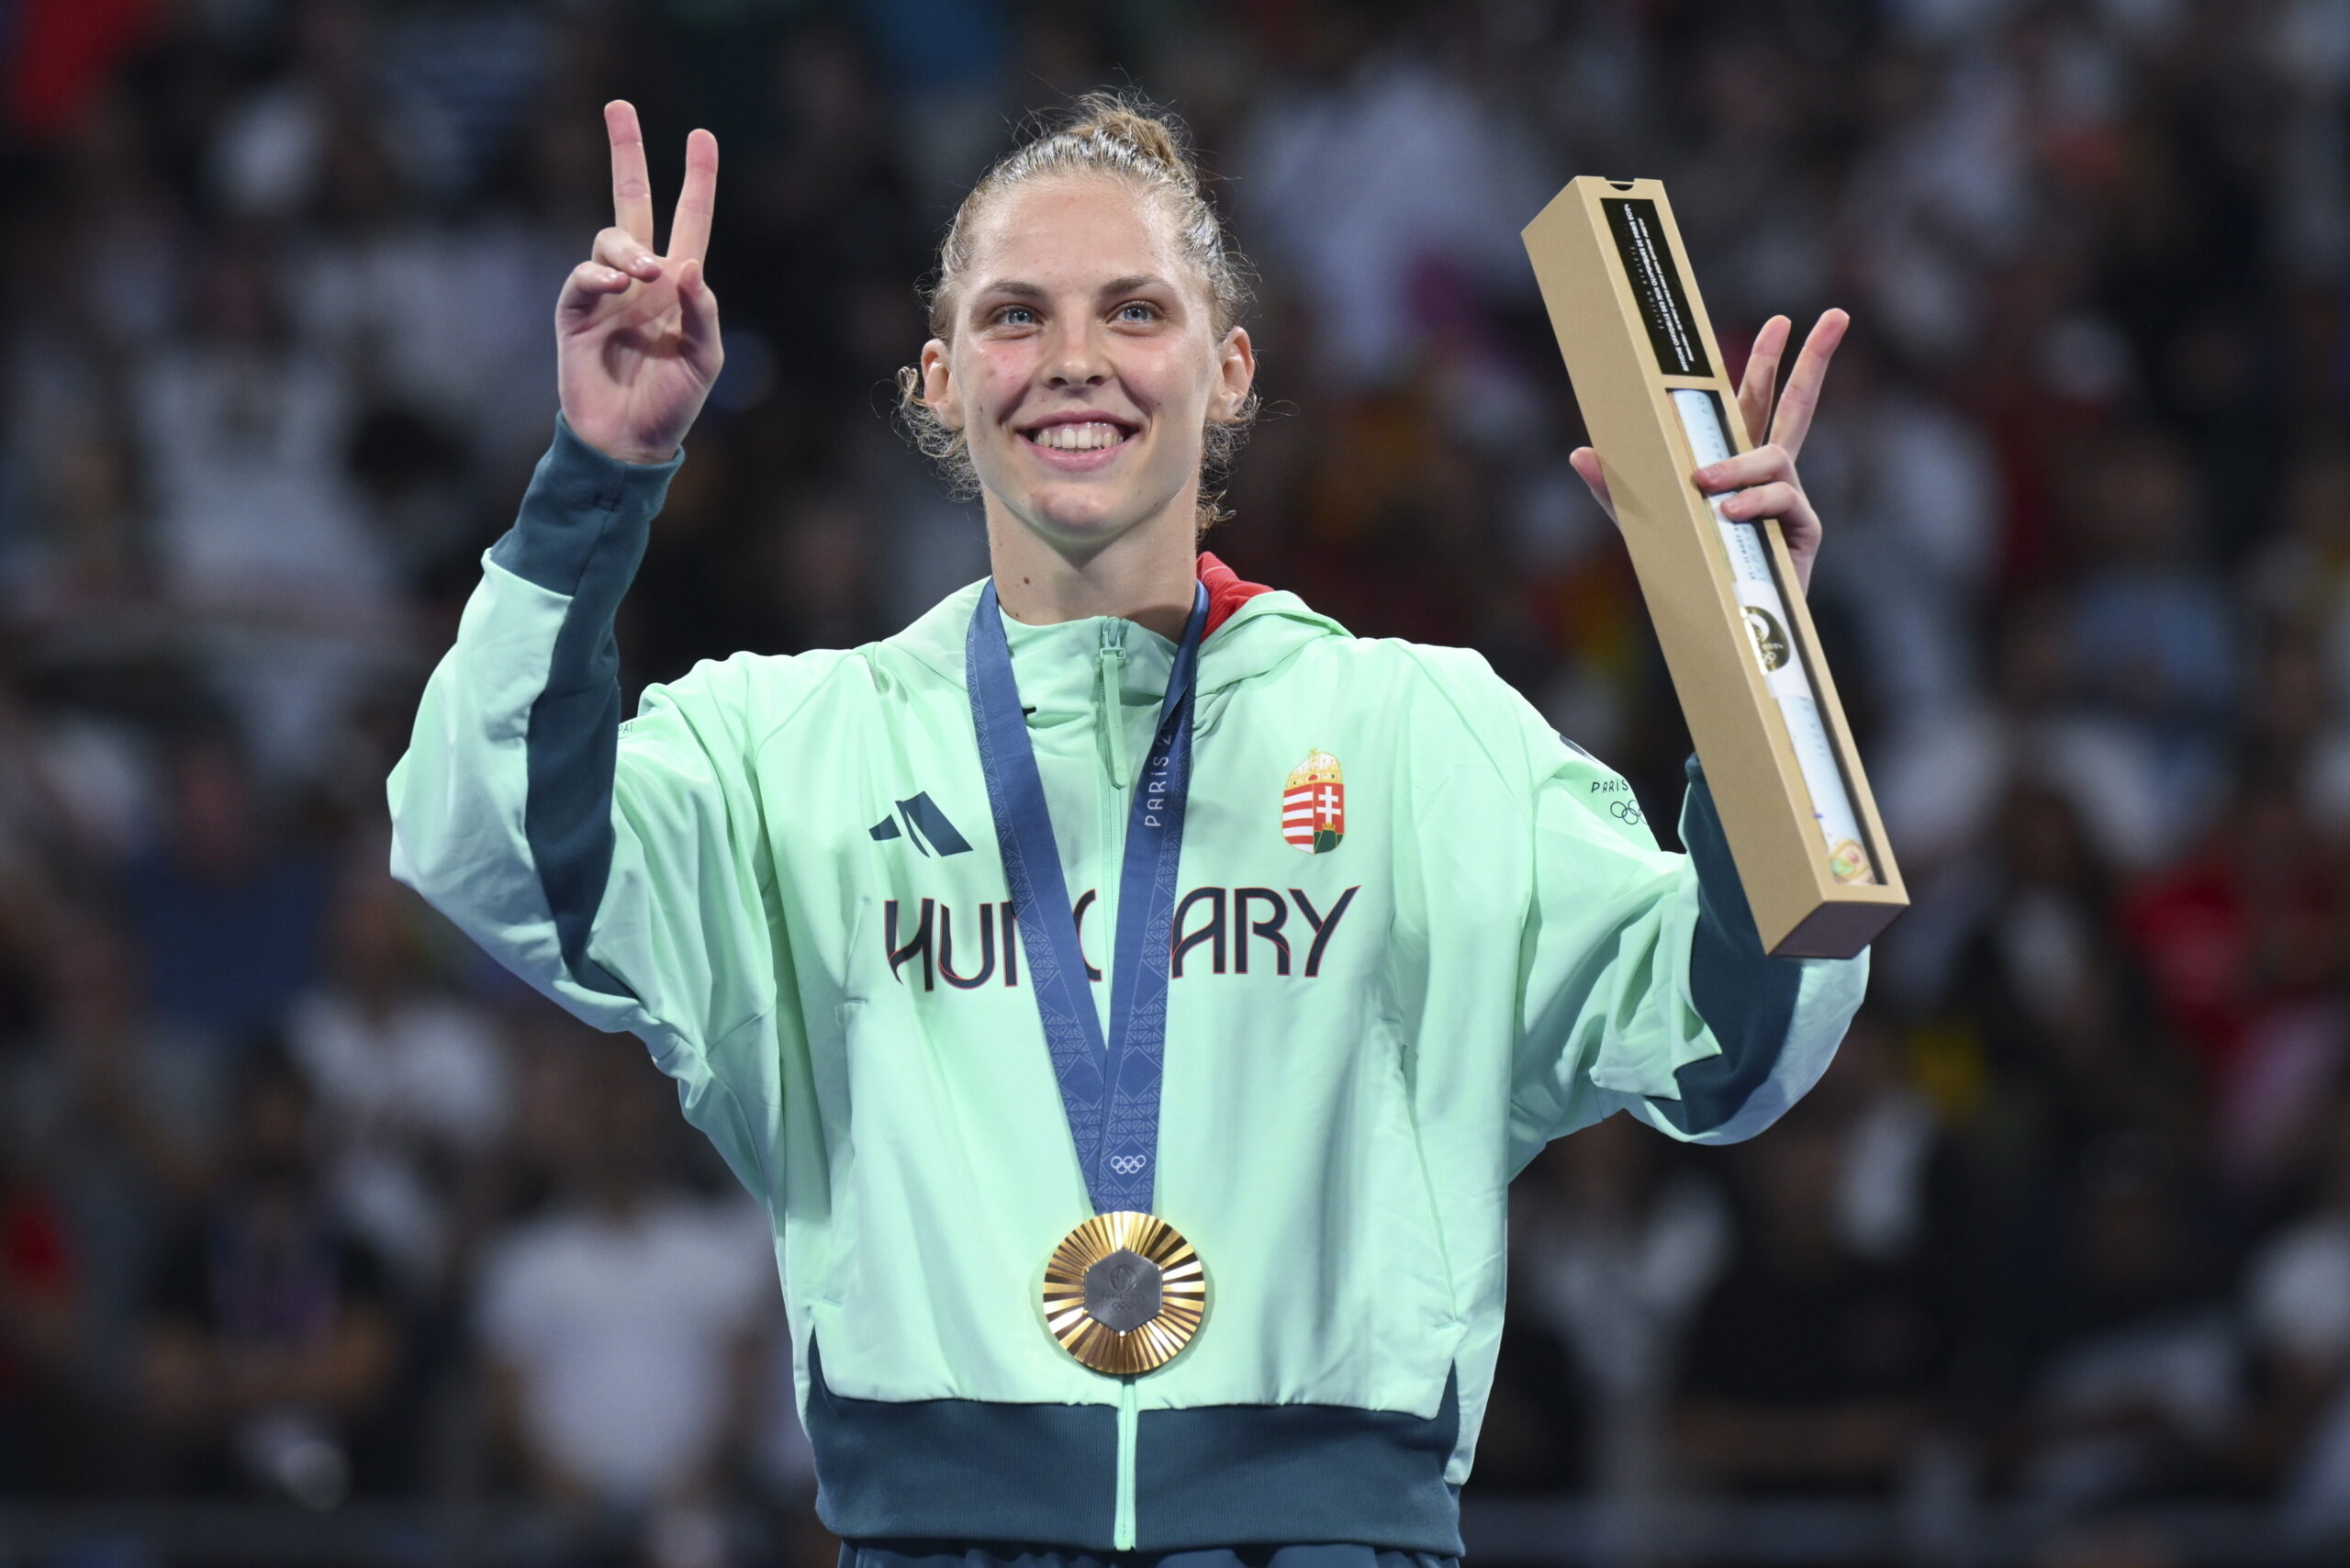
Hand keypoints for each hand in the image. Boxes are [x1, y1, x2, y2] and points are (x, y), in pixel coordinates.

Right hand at [557, 102, 722, 464]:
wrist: (627, 443)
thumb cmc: (672, 404)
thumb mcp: (704, 360)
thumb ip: (702, 311)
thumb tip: (686, 262)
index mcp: (679, 286)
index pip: (689, 220)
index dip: (697, 180)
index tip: (702, 135)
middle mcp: (641, 280)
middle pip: (633, 201)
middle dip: (627, 153)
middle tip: (619, 105)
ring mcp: (606, 293)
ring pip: (611, 238)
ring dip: (628, 247)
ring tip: (642, 275)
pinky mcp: (575, 313)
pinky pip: (583, 276)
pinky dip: (598, 273)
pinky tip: (615, 285)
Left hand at [1569, 308, 1848, 594]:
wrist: (1715, 621)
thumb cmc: (1686, 565)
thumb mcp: (1643, 519)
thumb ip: (1614, 486)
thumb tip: (1579, 453)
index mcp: (1738, 459)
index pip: (1754, 400)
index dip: (1766, 360)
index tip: (1782, 321)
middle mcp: (1770, 472)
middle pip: (1796, 404)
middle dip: (1814, 360)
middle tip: (1834, 316)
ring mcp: (1790, 497)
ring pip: (1777, 455)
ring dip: (1737, 466)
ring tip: (1703, 486)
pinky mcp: (1802, 528)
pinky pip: (1779, 500)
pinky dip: (1751, 502)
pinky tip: (1726, 513)